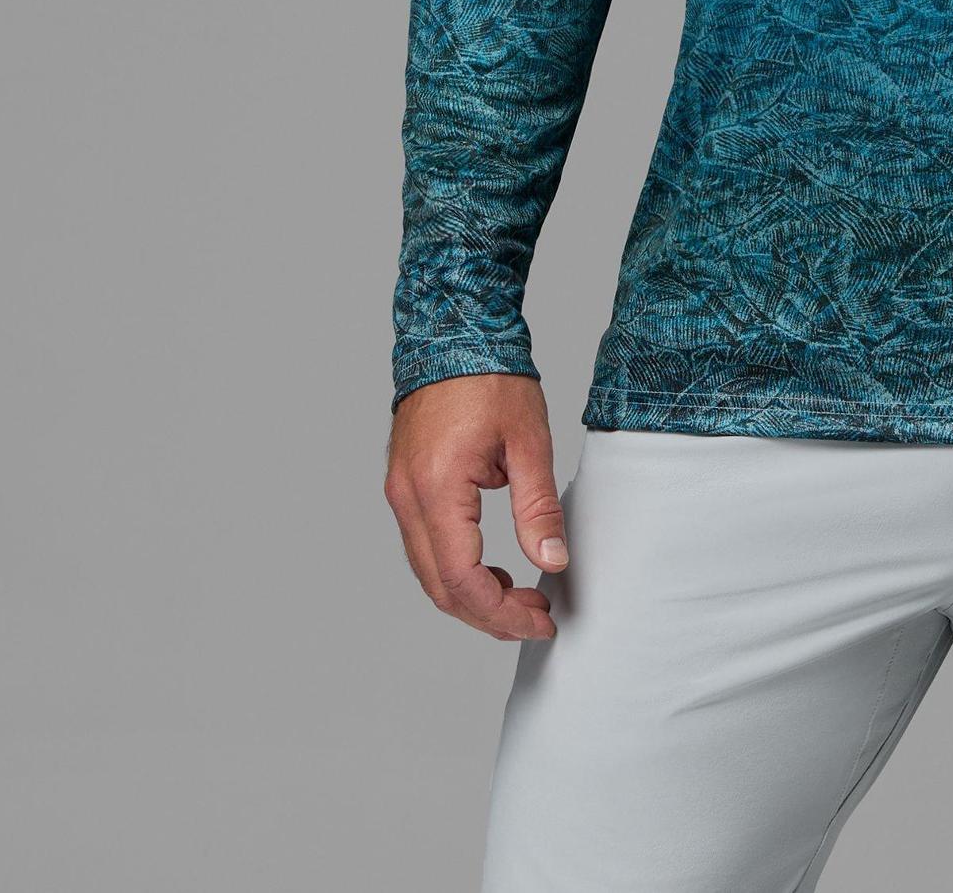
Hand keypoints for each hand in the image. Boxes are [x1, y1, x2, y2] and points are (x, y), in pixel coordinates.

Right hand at [385, 372, 570, 639]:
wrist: (454, 333)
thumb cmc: (492, 379)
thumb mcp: (528, 442)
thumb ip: (538, 507)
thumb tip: (552, 562)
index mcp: (437, 489)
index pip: (462, 579)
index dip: (500, 612)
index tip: (540, 619)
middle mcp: (407, 497)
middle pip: (439, 586)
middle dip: (487, 615)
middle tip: (535, 618)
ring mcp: (399, 492)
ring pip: (427, 571)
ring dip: (470, 595)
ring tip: (519, 599)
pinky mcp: (404, 485)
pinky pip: (423, 546)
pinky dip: (455, 569)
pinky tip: (490, 570)